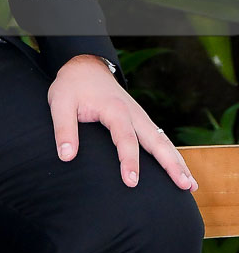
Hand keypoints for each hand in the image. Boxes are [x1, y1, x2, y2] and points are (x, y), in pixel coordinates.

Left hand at [48, 55, 197, 192]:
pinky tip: (180, 170)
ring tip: (191, 185)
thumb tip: (66, 156)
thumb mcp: (60, 103)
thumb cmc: (72, 86)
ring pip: (163, 141)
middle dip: (171, 164)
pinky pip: (159, 139)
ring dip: (178, 162)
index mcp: (115, 109)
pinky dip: (171, 154)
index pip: (125, 138)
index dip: (129, 160)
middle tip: (184, 185)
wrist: (85, 67)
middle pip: (157, 141)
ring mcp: (140, 117)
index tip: (131, 182)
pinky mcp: (140, 120)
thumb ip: (63, 129)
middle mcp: (133, 113)